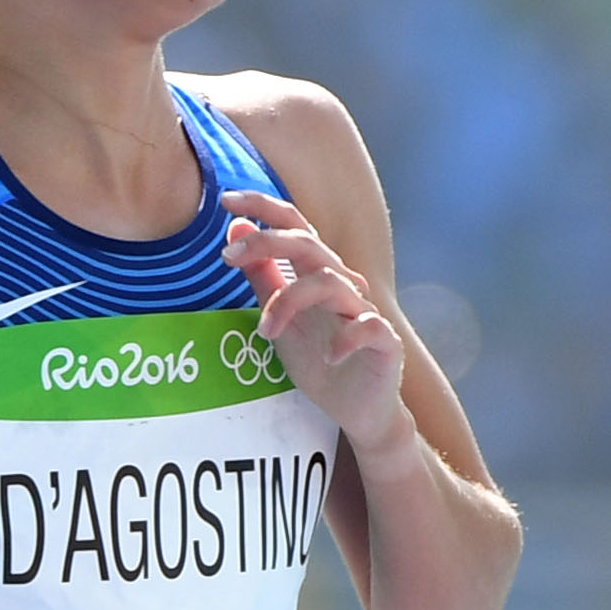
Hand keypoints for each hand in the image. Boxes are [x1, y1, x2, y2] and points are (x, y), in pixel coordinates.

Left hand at [219, 189, 410, 445]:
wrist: (356, 410)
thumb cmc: (319, 362)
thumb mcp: (279, 318)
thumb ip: (262, 276)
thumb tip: (235, 227)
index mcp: (316, 274)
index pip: (294, 226)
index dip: (263, 207)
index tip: (226, 199)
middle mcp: (342, 284)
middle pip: (309, 244)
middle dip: (266, 242)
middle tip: (228, 256)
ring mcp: (364, 311)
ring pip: (330, 282)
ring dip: (289, 301)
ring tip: (266, 332)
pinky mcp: (385, 341)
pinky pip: (367, 327)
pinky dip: (346, 339)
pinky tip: (329, 358)